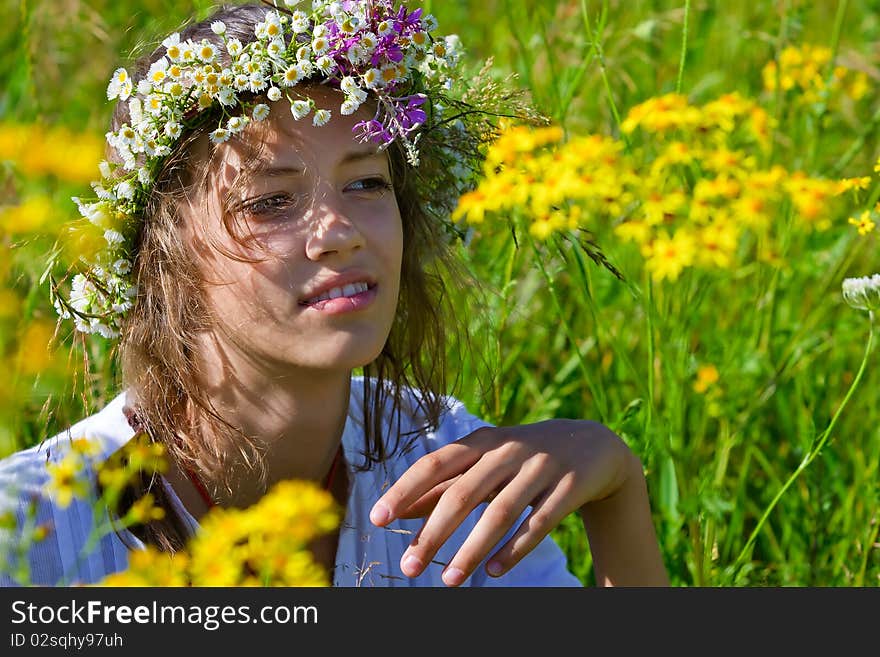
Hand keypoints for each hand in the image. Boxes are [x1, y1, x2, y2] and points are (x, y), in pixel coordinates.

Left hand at [368, 419, 646, 585]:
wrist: (591, 445)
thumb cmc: (521, 457)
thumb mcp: (483, 463)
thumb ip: (444, 484)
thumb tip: (399, 510)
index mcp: (481, 441)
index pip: (435, 463)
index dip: (405, 489)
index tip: (377, 518)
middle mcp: (508, 450)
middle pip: (463, 494)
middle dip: (433, 534)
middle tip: (407, 568)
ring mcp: (540, 467)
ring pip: (501, 513)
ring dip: (471, 550)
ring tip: (448, 582)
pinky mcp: (568, 487)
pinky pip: (539, 523)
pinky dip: (514, 549)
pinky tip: (492, 572)